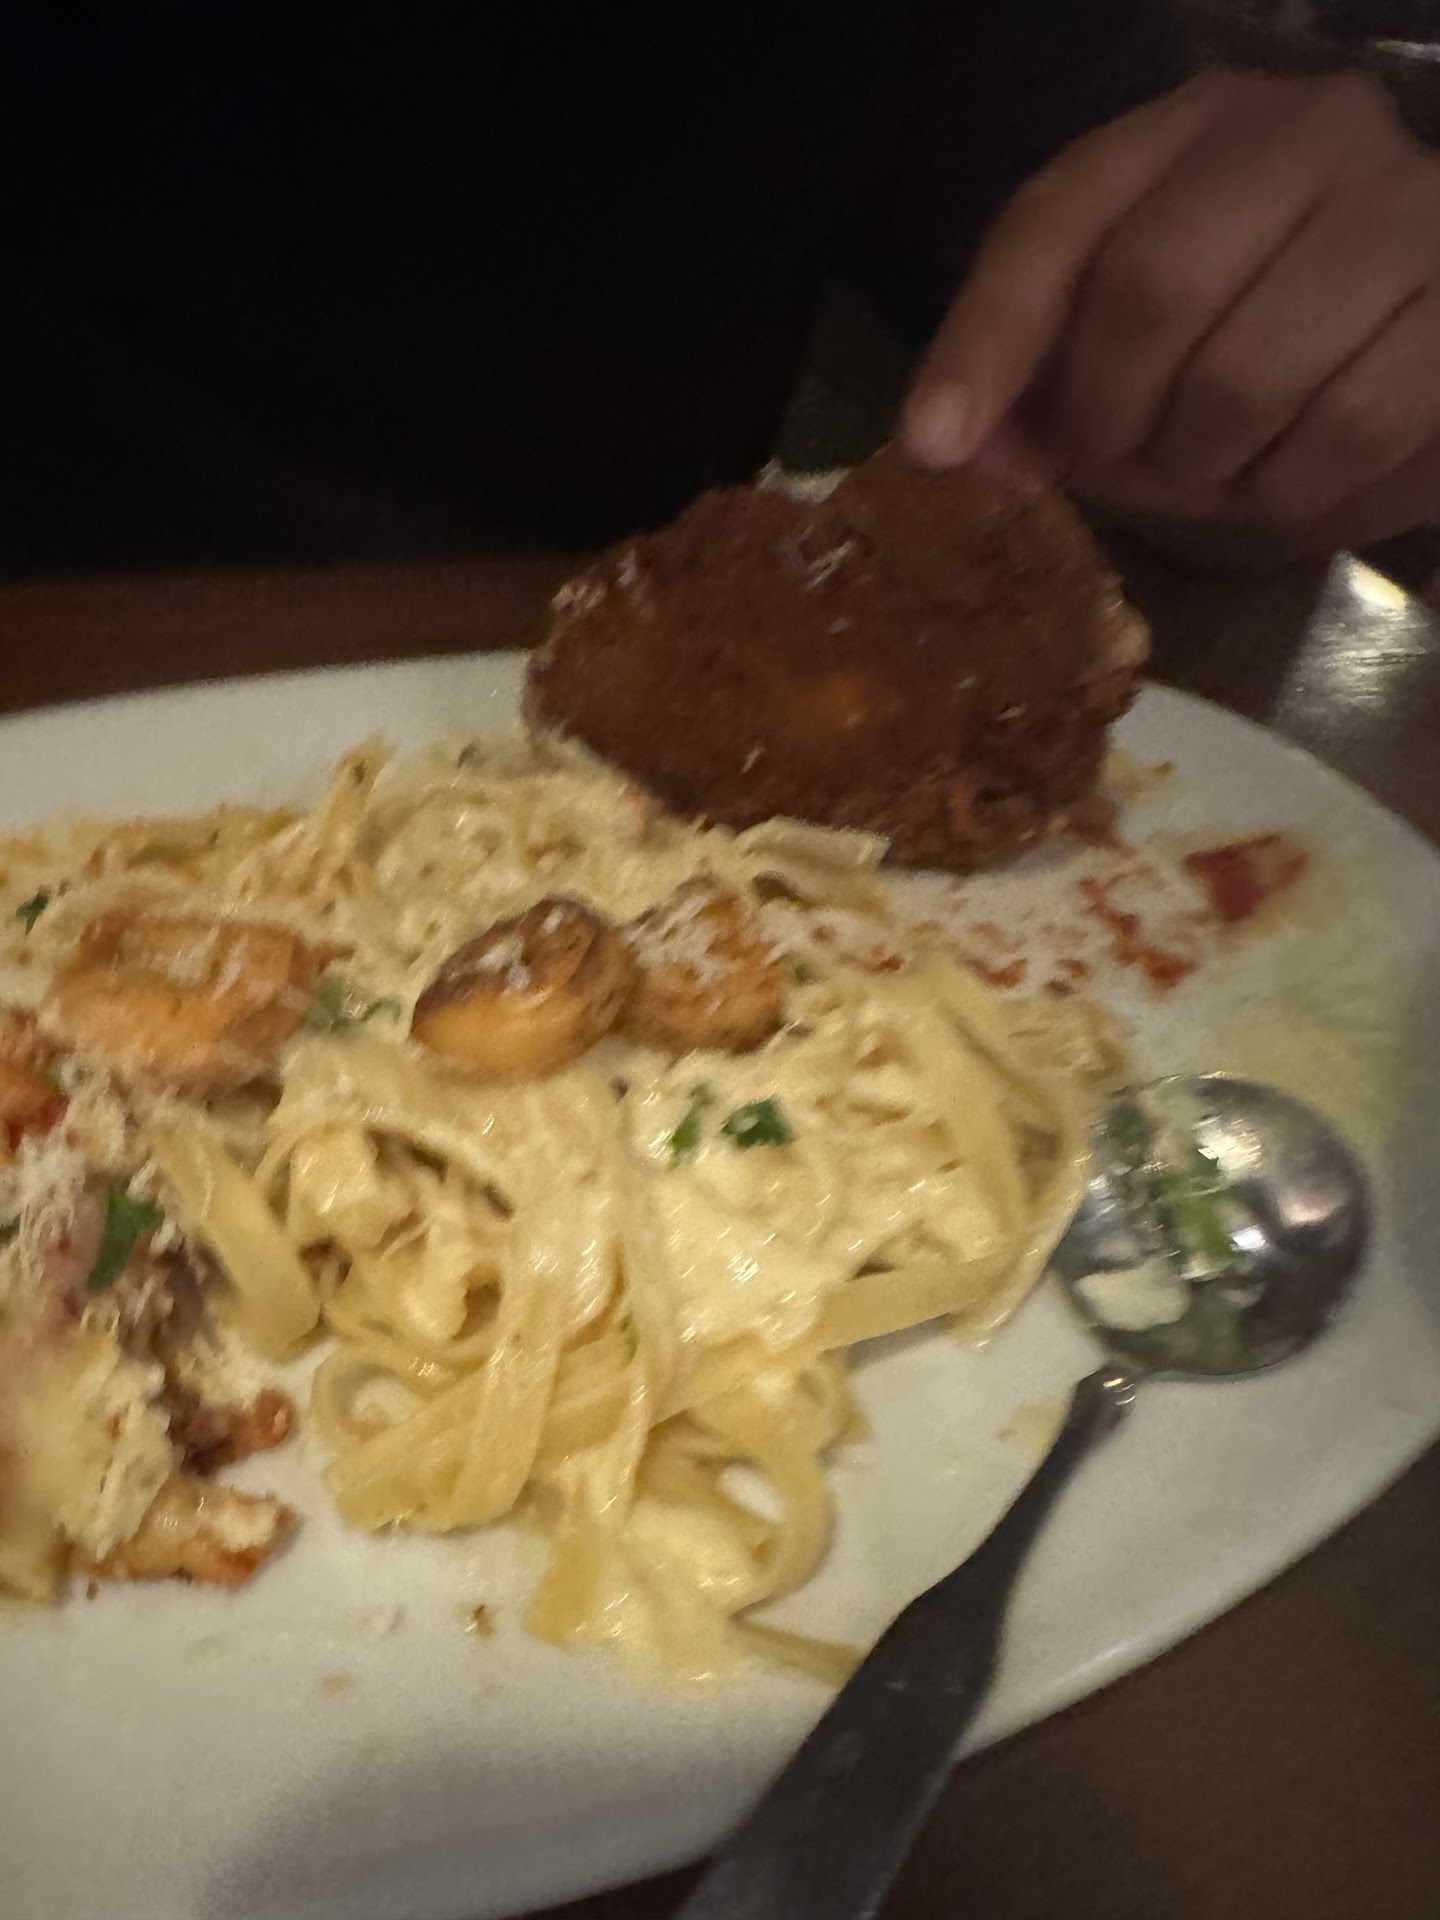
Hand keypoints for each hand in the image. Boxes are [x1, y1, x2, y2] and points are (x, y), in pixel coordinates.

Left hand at [902, 70, 1439, 553]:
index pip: (1061, 217)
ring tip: (1204, 473)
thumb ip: (1030, 355)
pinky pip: (1346, 434)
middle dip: (1109, 421)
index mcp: (1202, 123)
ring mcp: (1406, 217)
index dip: (988, 338)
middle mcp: (1313, 137)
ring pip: (1248, 382)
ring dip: (1198, 469)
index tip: (934, 447)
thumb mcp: (1127, 304)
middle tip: (1115, 465)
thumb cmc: (1256, 310)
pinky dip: (1290, 492)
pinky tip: (1281, 479)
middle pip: (1154, 295)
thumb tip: (946, 447)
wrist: (1429, 302)